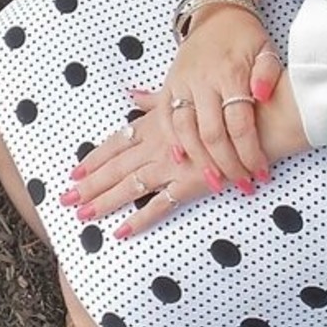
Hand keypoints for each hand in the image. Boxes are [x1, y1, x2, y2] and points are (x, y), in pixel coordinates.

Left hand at [57, 90, 217, 239]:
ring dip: (105, 201)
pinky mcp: (192, 182)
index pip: (116, 143)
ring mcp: (174, 164)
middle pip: (116, 167)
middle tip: (65, 200)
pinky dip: (140, 218)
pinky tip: (121, 231)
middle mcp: (159, 144)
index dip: (94, 159)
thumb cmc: (226, 103)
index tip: (73, 172)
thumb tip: (132, 94)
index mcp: (157, 123)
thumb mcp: (187, 94)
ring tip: (82, 215)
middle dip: (89, 184)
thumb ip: (156, 100)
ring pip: (130, 186)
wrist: (262, 115)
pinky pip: (160, 205)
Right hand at [162, 6, 282, 185]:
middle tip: (241, 184)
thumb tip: (261, 95)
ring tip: (215, 181)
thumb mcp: (267, 50)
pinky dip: (170, 139)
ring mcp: (183, 82)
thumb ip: (267, 73)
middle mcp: (203, 80)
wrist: (219, 13)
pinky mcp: (169, 84)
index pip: (240, 122)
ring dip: (199, 159)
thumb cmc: (246, 37)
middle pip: (212, 133)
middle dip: (227, 164)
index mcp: (231, 72)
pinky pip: (163, 116)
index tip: (260, 172)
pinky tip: (179, 159)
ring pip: (185, 130)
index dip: (250, 152)